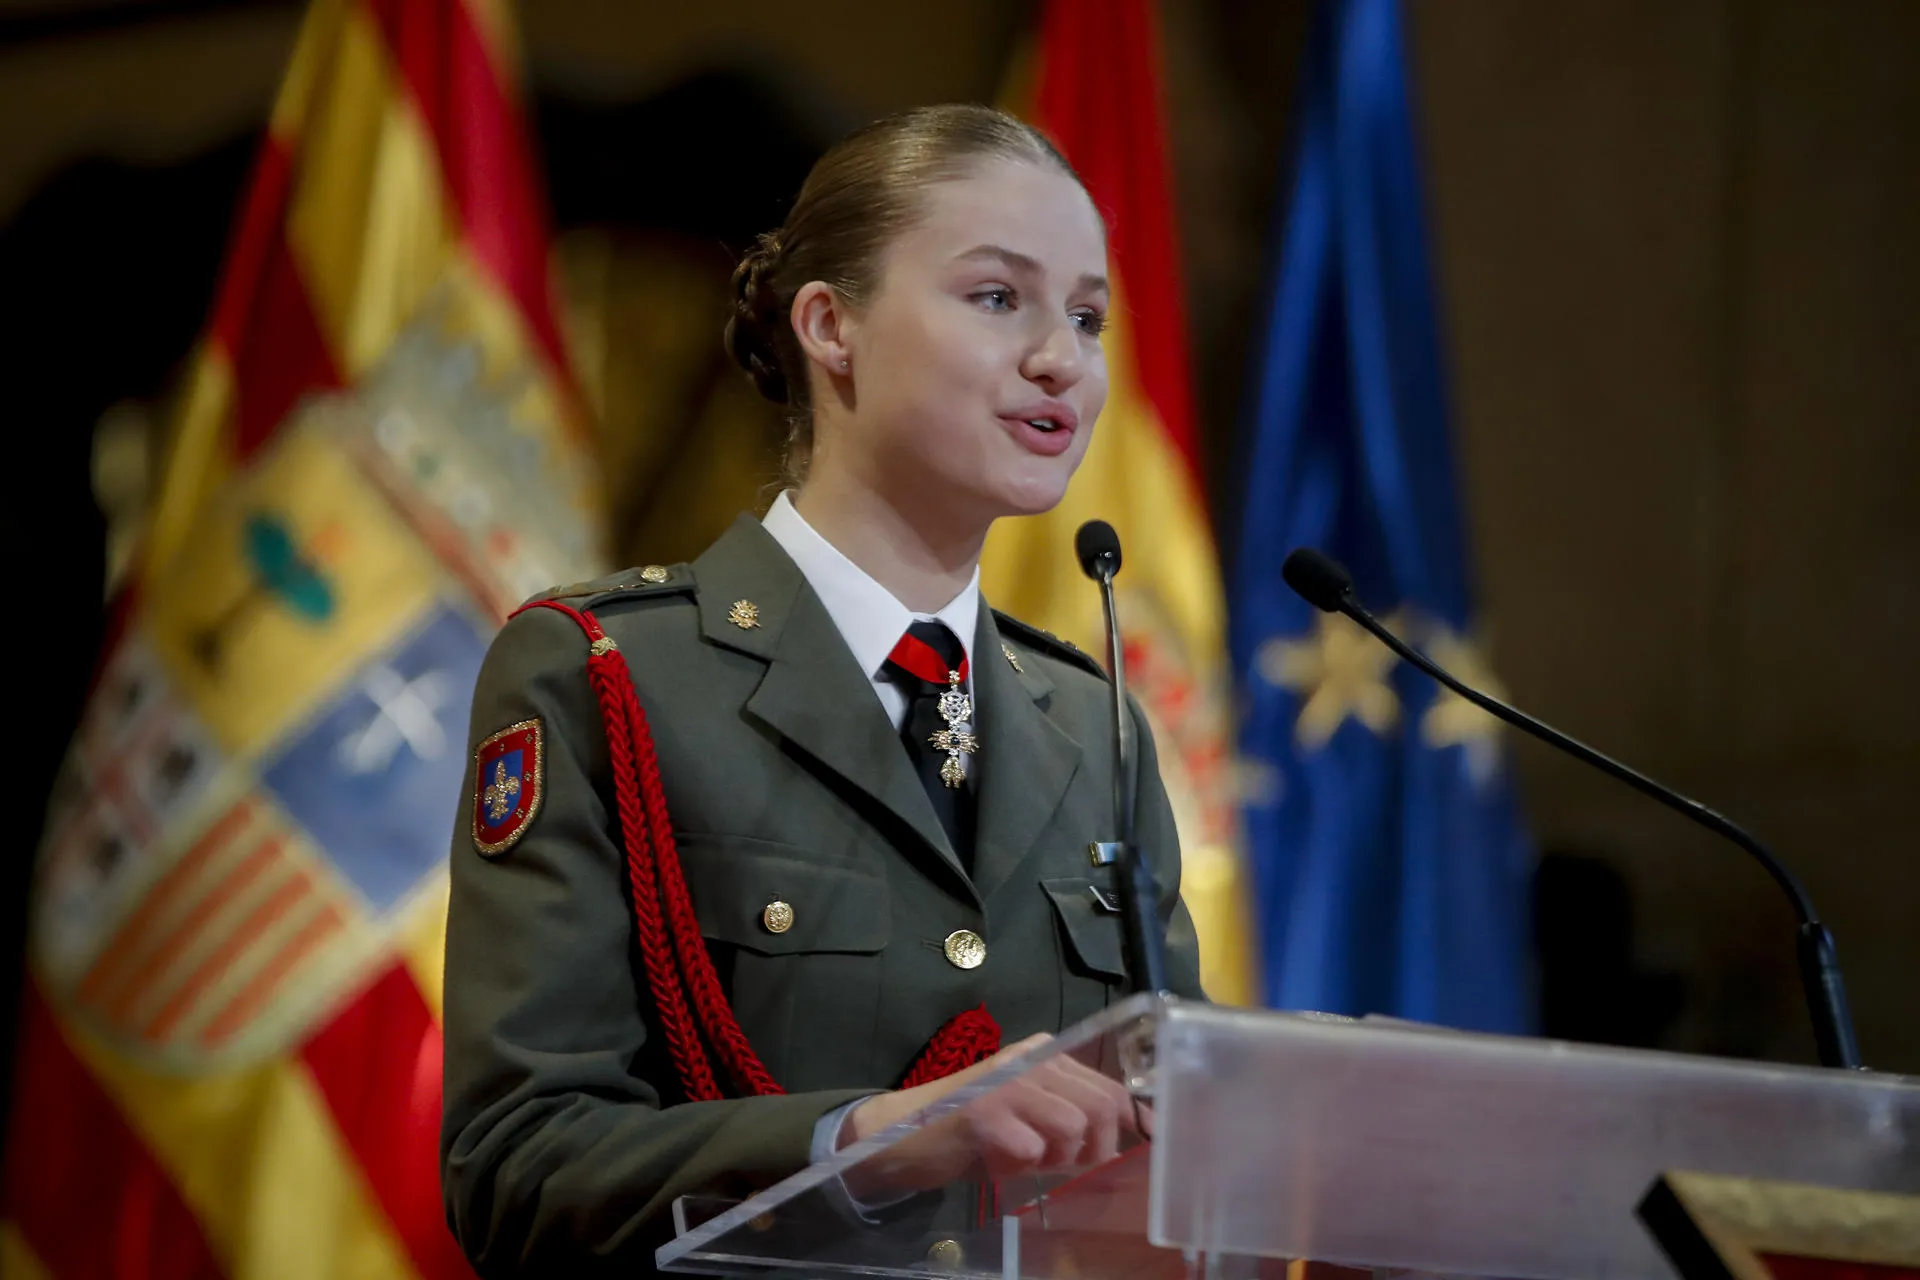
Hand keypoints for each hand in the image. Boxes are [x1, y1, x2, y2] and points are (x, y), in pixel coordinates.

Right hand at [839, 1034, 1143, 1196]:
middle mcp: (1031, 1060)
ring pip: (1073, 1126)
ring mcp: (1006, 1083)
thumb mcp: (1030, 1117)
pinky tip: (1001, 1160)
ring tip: (1028, 1159)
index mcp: (1046, 1056)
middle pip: (1100, 1106)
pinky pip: (1032, 1149)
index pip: (1110, 1088)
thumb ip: (1070, 1120)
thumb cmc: (973, 1131)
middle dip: (1094, 1149)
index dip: (1130, 1125)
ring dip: (1057, 1158)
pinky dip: (1024, 1166)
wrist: (901, 1134)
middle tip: (1065, 1164)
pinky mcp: (983, 1112)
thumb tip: (1119, 1143)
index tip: (1133, 1150)